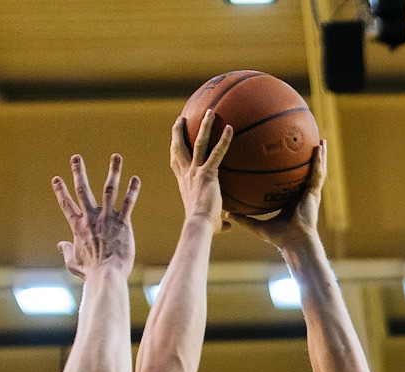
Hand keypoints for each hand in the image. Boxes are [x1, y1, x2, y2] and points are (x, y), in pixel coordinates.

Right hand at [51, 154, 140, 278]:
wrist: (106, 276)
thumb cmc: (90, 272)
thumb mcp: (72, 263)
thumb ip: (66, 251)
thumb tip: (60, 244)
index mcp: (77, 226)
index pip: (66, 204)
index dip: (60, 191)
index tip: (56, 179)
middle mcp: (91, 218)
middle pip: (83, 190)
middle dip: (79, 172)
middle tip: (76, 157)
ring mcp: (107, 218)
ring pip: (109, 189)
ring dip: (113, 171)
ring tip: (116, 156)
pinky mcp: (123, 223)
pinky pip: (128, 203)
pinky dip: (132, 190)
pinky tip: (136, 178)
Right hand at [170, 110, 233, 225]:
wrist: (199, 224)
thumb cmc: (204, 226)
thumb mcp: (212, 222)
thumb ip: (220, 222)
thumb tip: (229, 227)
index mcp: (184, 182)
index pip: (176, 161)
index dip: (174, 148)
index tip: (174, 139)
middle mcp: (186, 173)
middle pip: (179, 147)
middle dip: (178, 131)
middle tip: (180, 119)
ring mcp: (196, 171)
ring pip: (198, 142)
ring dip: (204, 126)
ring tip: (209, 111)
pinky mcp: (207, 173)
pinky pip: (217, 152)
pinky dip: (224, 140)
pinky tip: (230, 128)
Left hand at [231, 142, 326, 250]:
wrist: (294, 243)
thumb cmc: (279, 238)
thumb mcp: (258, 226)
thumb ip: (245, 218)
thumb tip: (228, 213)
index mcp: (292, 199)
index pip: (292, 180)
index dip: (292, 168)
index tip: (288, 155)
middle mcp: (303, 194)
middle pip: (306, 171)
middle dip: (309, 157)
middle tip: (309, 141)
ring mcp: (310, 193)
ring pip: (317, 170)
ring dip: (319, 155)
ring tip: (320, 140)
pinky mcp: (314, 194)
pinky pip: (317, 175)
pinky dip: (319, 162)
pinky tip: (319, 149)